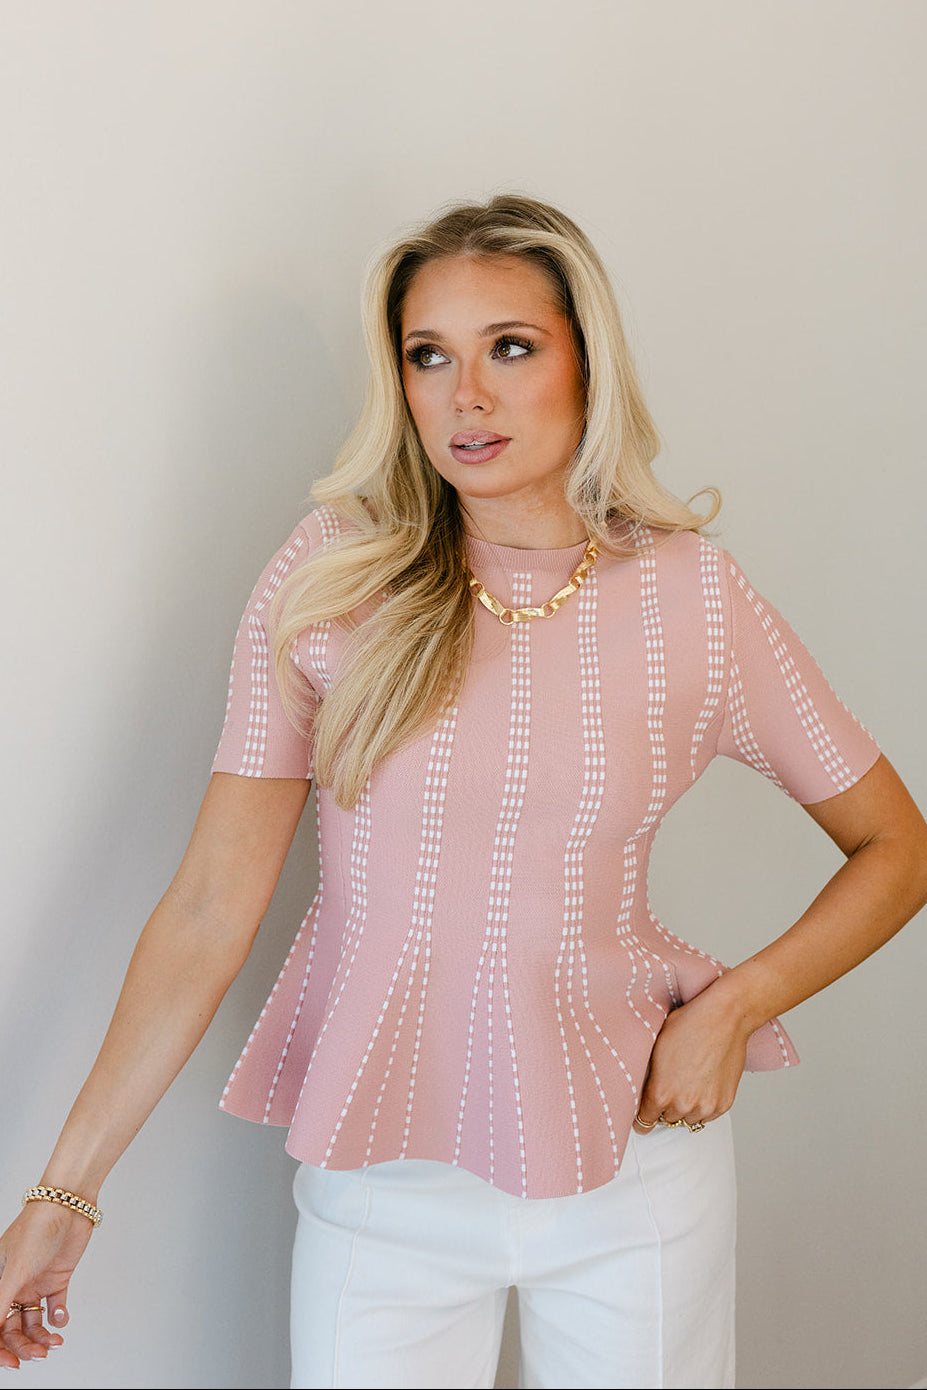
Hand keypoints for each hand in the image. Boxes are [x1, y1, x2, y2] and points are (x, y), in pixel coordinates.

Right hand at [0, 1201, 93, 1368]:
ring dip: (41, 1336)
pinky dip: (58, 1318)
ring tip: (54, 1342)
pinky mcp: (57, 1279)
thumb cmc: (36, 1228)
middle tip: (38, 1355)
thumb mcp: (14, 1269)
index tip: (11, 1363)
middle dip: (23, 1345)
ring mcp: (35, 1283)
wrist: (69, 1205)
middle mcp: (13, 1286)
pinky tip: (61, 1318)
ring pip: (33, 1322)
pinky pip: (54, 1307)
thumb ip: (0, 1302)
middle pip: (12, 1328)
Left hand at [632, 978, 751, 1134]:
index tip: (643, 1115)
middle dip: (665, 1108)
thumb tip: (643, 1089)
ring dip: (685, 1109)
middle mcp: (683, 1105)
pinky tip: (702, 1086)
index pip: (644, 1122)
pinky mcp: (724, 1103)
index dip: (641, 1117)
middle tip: (669, 1088)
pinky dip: (703, 1106)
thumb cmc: (689, 1025)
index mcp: (660, 1092)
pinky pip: (708, 1116)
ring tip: (687, 1085)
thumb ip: (648, 1076)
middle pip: (667, 1120)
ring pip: (688, 1120)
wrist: (724, 1018)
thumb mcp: (655, 1048)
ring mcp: (706, 1106)